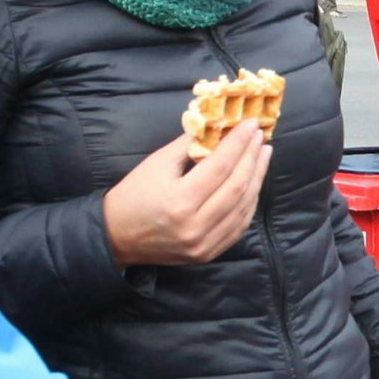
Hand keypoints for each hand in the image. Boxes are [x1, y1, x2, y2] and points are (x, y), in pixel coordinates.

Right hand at [102, 123, 270, 266]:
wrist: (117, 237)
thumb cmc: (133, 196)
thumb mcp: (156, 164)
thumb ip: (189, 145)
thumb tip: (218, 126)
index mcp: (180, 201)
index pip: (220, 167)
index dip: (238, 143)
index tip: (251, 125)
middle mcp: (196, 226)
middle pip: (237, 187)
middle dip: (252, 158)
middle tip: (260, 138)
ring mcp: (205, 244)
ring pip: (243, 208)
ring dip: (256, 179)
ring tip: (262, 156)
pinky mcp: (209, 254)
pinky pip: (239, 226)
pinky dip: (249, 202)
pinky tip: (253, 183)